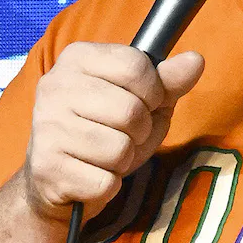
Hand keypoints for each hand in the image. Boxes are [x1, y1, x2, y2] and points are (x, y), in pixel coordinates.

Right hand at [21, 42, 204, 221]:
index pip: (136, 66)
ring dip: (125, 158)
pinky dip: (109, 184)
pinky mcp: (47, 168)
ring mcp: (47, 127)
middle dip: (141, 130)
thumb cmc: (105, 128)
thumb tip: (195, 61)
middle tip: (125, 134)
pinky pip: (105, 181)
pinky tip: (93, 173)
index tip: (145, 102)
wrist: (57, 177)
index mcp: (77, 58)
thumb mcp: (142, 99)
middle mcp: (55, 87)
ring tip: (107, 154)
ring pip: (119, 148)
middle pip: (130, 110)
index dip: (154, 91)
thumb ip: (168, 80)